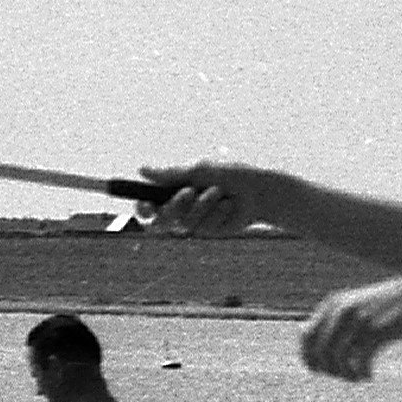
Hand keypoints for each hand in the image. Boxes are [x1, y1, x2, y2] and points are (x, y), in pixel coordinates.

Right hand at [138, 162, 274, 237]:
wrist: (260, 191)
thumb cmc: (230, 175)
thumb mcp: (199, 171)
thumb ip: (171, 174)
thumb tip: (141, 170)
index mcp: (174, 190)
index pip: (148, 205)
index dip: (142, 208)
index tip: (146, 204)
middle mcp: (182, 208)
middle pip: (161, 221)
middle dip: (175, 207)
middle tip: (189, 192)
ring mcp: (196, 221)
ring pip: (184, 223)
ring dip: (203, 205)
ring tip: (219, 192)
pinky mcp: (211, 231)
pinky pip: (204, 227)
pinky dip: (217, 213)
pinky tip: (230, 205)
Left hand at [299, 272, 401, 381]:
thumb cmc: (391, 305)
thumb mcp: (360, 307)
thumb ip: (339, 322)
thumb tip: (318, 353)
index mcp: (334, 303)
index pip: (306, 336)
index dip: (309, 358)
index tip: (321, 370)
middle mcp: (342, 310)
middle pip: (319, 351)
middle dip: (328, 369)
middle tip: (344, 376)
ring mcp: (359, 321)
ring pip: (337, 359)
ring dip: (345, 374)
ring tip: (357, 377)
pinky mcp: (377, 332)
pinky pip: (359, 362)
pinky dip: (361, 374)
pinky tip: (369, 376)